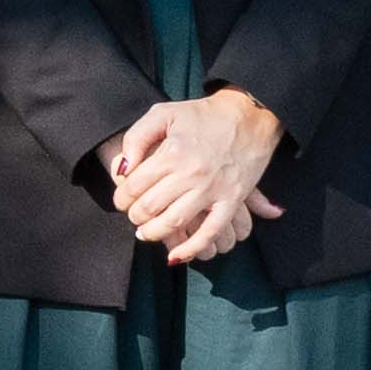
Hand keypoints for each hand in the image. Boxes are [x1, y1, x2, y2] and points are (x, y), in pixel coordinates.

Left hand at [101, 85, 285, 262]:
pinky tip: (176, 256)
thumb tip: (123, 169)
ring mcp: (213, 189)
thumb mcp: (163, 113)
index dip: (122, 196)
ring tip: (145, 233)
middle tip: (132, 215)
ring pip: (175, 222)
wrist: (248, 115)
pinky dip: (192, 248)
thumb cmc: (202, 114)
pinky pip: (210, 232)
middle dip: (134, 215)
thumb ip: (136, 138)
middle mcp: (191, 173)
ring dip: (154, 233)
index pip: (135, 186)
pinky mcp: (232, 200)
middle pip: (150, 206)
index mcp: (172, 153)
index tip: (121, 199)